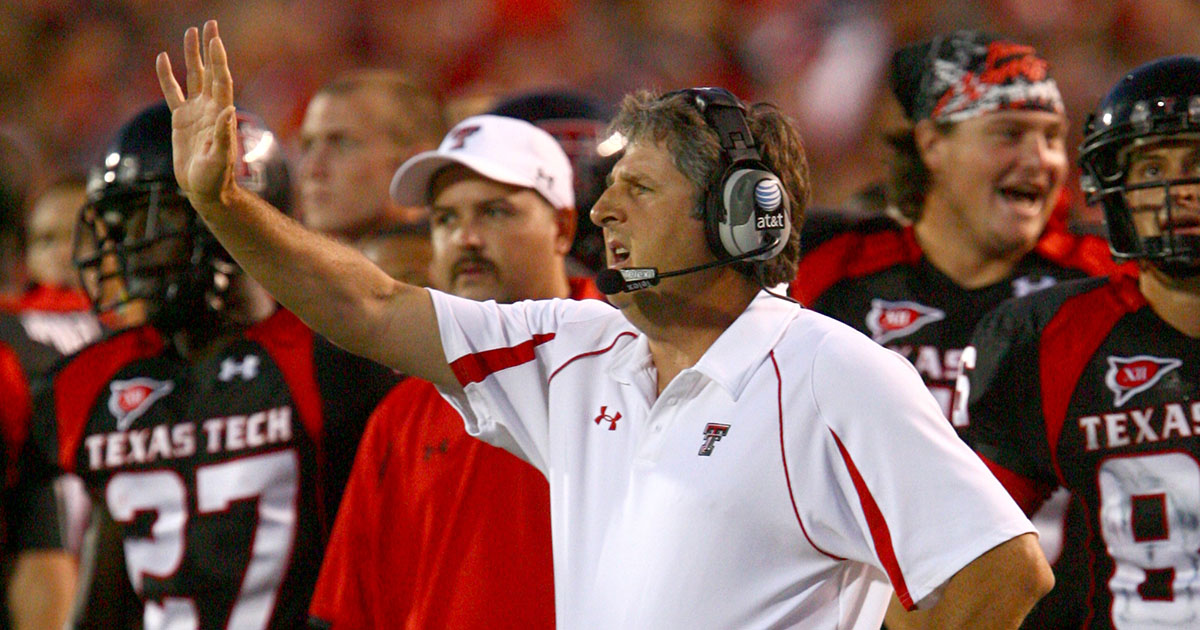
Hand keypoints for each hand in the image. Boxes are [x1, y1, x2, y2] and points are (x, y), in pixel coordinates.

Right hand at [155, 20, 237, 209]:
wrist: (205, 189)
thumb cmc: (215, 177)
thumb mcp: (220, 158)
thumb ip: (223, 135)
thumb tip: (227, 110)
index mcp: (220, 113)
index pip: (220, 79)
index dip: (218, 59)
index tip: (215, 39)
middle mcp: (209, 107)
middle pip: (209, 71)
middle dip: (209, 48)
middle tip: (210, 24)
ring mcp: (195, 112)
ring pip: (193, 77)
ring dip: (192, 55)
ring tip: (191, 32)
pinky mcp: (181, 119)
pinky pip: (173, 92)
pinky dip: (167, 76)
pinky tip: (162, 58)